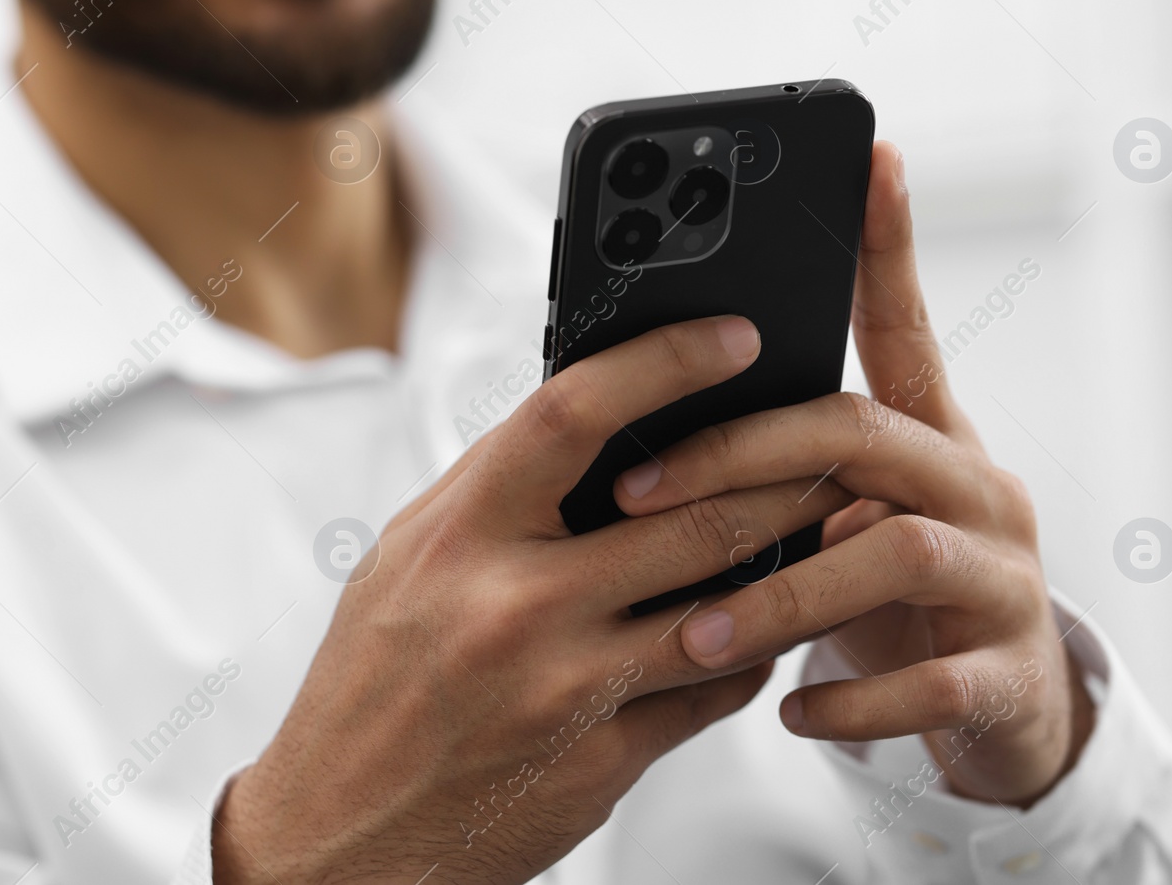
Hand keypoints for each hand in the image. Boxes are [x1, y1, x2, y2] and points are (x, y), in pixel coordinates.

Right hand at [214, 316, 812, 884]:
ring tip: (826, 528)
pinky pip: (715, 690)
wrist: (343, 836)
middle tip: (829, 444)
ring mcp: (565, 689)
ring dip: (792, 565)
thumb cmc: (371, 685)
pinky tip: (765, 624)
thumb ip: (499, 494)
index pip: (574, 412)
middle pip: (689, 516)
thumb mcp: (408, 562)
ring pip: (726, 607)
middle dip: (780, 475)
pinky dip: (753, 650)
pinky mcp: (604, 760)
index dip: (665, 362)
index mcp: (459, 534)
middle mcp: (513, 605)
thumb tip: (601, 426)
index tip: (731, 337)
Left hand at [612, 142, 1094, 806]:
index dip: (889, 243)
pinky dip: (851, 701)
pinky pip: (930, 682)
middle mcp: (977, 488)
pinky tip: (787, 715)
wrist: (1004, 716)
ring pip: (896, 553)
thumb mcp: (845, 517)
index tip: (870, 153)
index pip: (903, 325)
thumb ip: (785, 464)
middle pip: (861, 433)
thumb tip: (645, 411)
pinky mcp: (1009, 675)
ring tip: (694, 635)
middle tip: (631, 498)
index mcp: (927, 439)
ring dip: (783, 593)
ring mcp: (1004, 579)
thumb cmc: (890, 596)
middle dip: (738, 459)